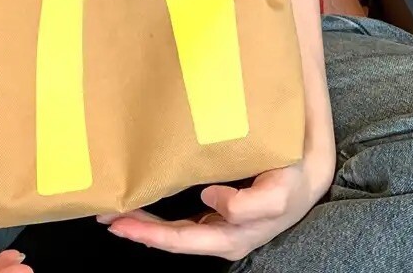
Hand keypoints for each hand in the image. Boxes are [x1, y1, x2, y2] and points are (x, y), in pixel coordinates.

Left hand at [99, 147, 334, 261]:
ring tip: (114, 208)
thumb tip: (211, 200)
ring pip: (173, 228)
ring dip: (144, 219)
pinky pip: (182, 215)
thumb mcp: (279, 191)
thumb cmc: (293, 180)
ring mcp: (218, 223)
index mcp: (231, 236)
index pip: (181, 241)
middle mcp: (220, 234)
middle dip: (137, 228)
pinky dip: (159, 209)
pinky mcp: (218, 209)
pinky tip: (144, 197)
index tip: (121, 222)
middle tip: (104, 215)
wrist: (308, 171)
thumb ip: (249, 203)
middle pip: (171, 238)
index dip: (150, 234)